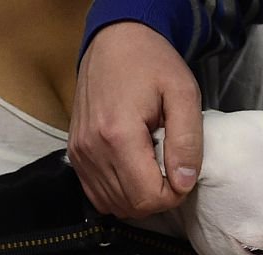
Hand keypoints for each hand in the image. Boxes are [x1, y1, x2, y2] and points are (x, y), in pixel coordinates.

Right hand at [68, 22, 202, 217]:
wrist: (114, 41)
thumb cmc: (152, 63)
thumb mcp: (183, 93)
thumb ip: (187, 140)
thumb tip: (184, 183)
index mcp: (118, 135)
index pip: (147, 197)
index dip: (173, 195)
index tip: (182, 173)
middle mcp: (92, 150)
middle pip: (130, 206)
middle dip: (158, 197)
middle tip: (170, 169)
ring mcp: (79, 154)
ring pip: (114, 205)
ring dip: (139, 196)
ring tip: (153, 166)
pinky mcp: (75, 155)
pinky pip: (98, 195)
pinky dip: (120, 193)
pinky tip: (134, 171)